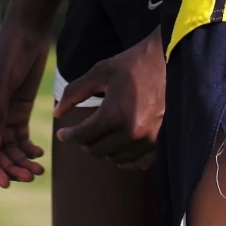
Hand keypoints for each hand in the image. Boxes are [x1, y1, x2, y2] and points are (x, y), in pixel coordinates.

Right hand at [0, 25, 50, 186]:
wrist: (29, 31)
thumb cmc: (11, 52)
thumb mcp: (3, 82)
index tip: (6, 184)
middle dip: (11, 166)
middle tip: (31, 177)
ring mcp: (3, 111)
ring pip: (10, 146)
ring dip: (22, 160)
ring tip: (39, 170)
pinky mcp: (19, 108)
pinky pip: (21, 136)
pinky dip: (29, 147)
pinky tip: (40, 153)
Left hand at [52, 29, 166, 168]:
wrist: (169, 61)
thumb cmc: (132, 64)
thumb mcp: (99, 72)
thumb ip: (74, 92)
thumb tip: (56, 113)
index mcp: (114, 114)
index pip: (83, 137)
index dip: (69, 136)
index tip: (62, 133)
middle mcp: (131, 132)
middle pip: (97, 151)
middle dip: (83, 142)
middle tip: (79, 131)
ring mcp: (148, 140)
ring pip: (115, 158)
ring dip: (103, 150)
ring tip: (99, 135)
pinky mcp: (160, 142)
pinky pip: (137, 163)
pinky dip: (124, 158)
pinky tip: (117, 145)